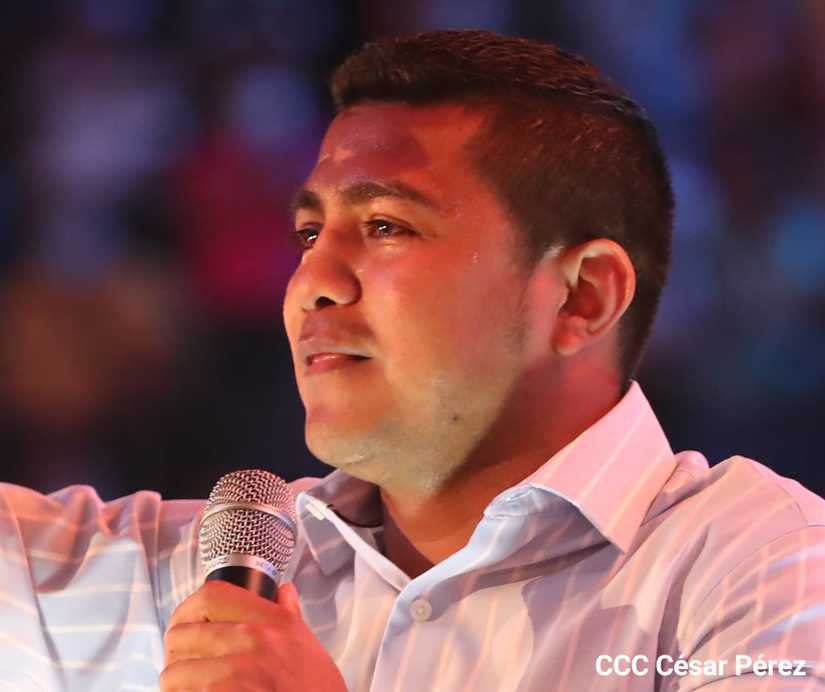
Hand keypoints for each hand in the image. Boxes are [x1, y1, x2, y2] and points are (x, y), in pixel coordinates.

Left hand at [161, 579, 346, 690]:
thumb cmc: (315, 689)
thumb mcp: (307, 645)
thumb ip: (289, 614)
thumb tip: (284, 591)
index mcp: (272, 621)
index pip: (211, 595)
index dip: (188, 607)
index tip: (185, 621)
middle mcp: (252, 640)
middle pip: (182, 633)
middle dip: (177, 651)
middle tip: (184, 662)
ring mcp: (235, 673)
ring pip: (174, 672)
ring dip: (177, 683)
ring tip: (189, 688)